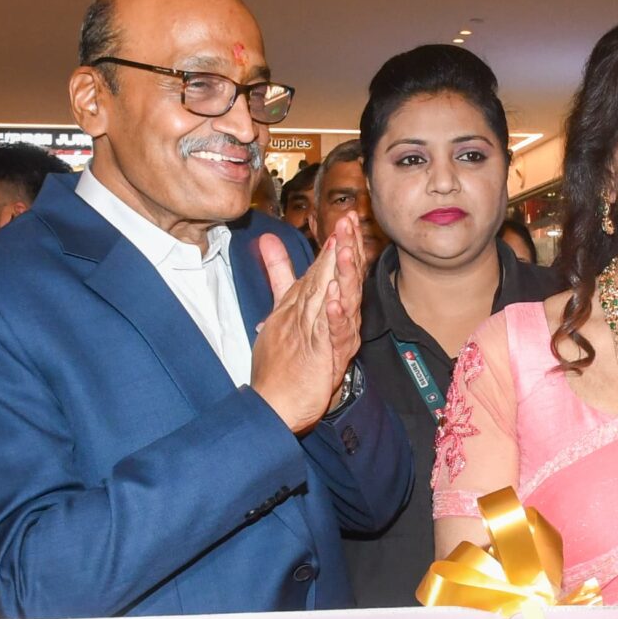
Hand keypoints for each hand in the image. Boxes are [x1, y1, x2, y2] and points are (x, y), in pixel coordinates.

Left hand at [248, 219, 362, 432]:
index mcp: (329, 304)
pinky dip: (336, 318)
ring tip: (346, 252)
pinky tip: (335, 301)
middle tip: (350, 223)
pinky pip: (335, 336)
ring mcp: (334, 339)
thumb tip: (267, 239)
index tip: (346, 216)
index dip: (343, 242)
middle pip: (346, 279)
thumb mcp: (284, 304)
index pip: (338, 267)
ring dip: (346, 278)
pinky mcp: (329, 359)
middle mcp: (336, 319)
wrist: (284, 401)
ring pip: (346, 303)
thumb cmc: (290, 355)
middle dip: (348, 250)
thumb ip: (279, 272)